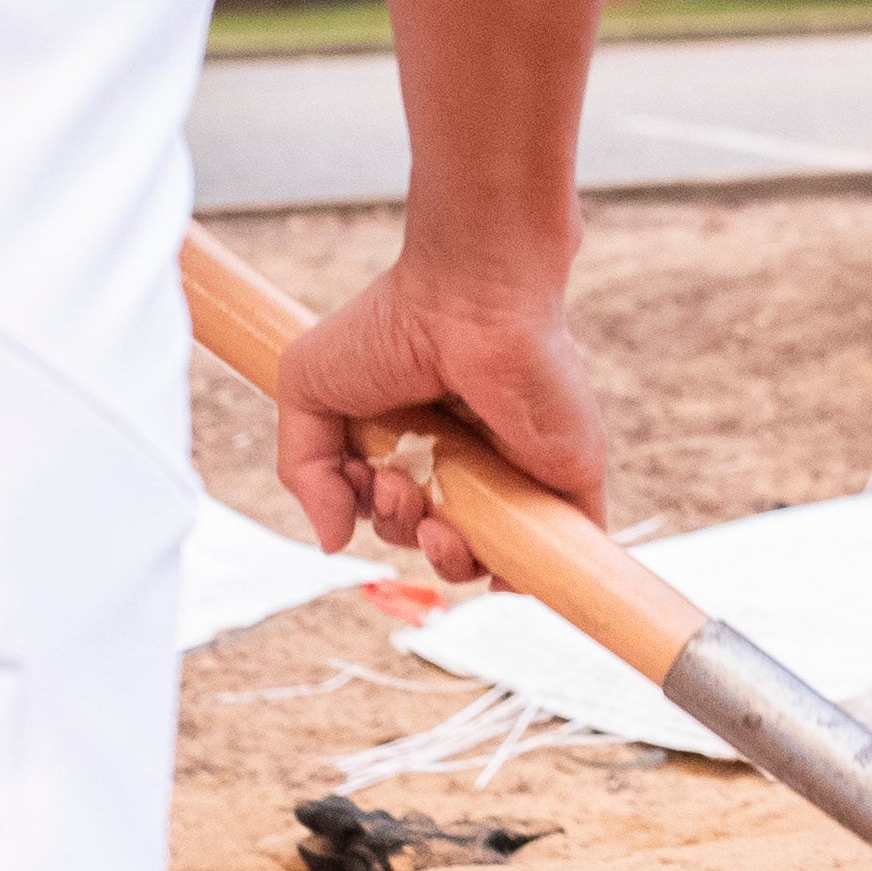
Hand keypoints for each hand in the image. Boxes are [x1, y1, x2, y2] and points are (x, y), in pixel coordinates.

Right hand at [270, 251, 611, 584]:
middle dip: (401, 530)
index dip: (373, 513)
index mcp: (418, 441)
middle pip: (434, 540)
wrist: (469, 295)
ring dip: (450, 563)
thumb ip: (304, 471)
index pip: (395, 511)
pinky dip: (526, 576)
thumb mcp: (309, 391)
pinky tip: (495, 566)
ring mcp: (521, 473)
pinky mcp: (567, 482)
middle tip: (397, 484)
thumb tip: (332, 542)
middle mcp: (471, 460)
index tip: (361, 474)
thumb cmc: (391, 327)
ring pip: (489, 557)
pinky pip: (558, 555)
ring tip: (433, 520)